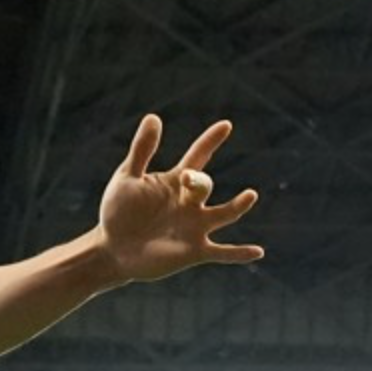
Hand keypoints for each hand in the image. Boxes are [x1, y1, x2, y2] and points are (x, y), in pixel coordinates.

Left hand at [96, 116, 263, 283]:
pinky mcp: (193, 251)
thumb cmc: (119, 211)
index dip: (211, 141)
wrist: (113, 249)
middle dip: (198, 181)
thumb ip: (142, 151)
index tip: (226, 125)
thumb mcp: (126, 178)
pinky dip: (239, 253)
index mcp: (176, 182)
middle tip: (187, 178)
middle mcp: (190, 202)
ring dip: (238, 205)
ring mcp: (195, 226)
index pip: (199, 156)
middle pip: (204, 185)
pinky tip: (258, 252)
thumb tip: (154, 117)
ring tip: (250, 195)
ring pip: (224, 214)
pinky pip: (221, 252)